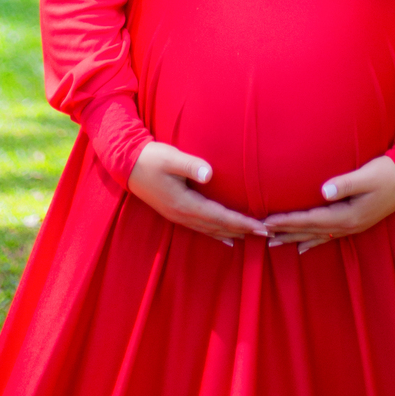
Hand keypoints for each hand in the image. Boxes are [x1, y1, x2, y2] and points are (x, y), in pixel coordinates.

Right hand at [127, 142, 268, 244]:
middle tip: (266, 234)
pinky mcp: (176, 213)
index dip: (241, 222)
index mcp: (184, 204)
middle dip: (242, 230)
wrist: (128, 165)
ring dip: (232, 233)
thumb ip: (190, 165)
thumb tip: (209, 173)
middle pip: (218, 227)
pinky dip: (217, 233)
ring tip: (251, 237)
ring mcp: (178, 216)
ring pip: (210, 230)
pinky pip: (202, 228)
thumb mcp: (171, 158)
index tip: (261, 227)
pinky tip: (226, 237)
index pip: (219, 217)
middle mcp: (182, 215)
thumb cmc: (152, 158)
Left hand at [263, 155, 394, 252]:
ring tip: (274, 244)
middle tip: (261, 234)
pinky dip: (312, 241)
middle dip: (285, 232)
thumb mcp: (366, 176)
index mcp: (347, 215)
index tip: (267, 222)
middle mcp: (347, 225)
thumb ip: (344, 184)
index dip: (287, 221)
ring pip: (316, 236)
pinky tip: (302, 247)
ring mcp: (351, 226)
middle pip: (309, 231)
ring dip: (294, 238)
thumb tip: (323, 191)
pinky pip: (328, 236)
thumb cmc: (386, 174)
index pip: (310, 219)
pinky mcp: (354, 222)